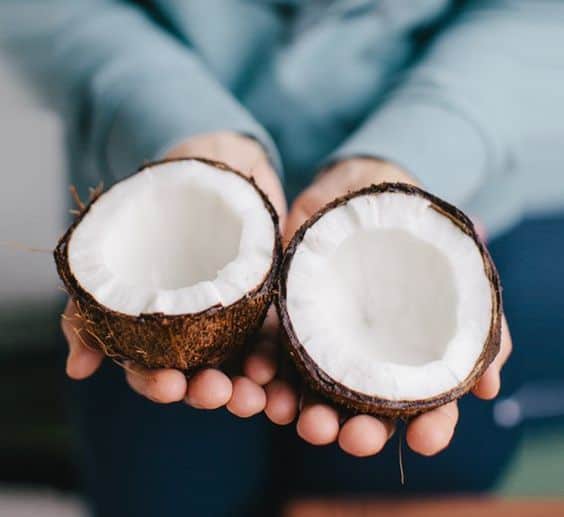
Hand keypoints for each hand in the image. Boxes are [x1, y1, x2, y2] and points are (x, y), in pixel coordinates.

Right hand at [62, 131, 289, 417]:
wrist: (220, 163)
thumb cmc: (162, 203)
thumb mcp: (117, 244)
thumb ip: (92, 301)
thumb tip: (77, 371)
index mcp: (159, 326)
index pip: (155, 369)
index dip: (159, 384)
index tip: (171, 385)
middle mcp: (197, 330)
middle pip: (201, 374)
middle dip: (208, 391)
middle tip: (219, 393)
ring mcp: (236, 318)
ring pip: (241, 365)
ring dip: (247, 387)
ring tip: (256, 393)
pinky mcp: (271, 302)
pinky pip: (278, 338)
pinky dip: (280, 359)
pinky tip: (281, 369)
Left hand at [274, 157, 511, 456]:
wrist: (356, 187)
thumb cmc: (410, 227)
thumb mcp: (451, 262)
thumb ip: (477, 316)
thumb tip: (487, 386)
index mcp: (407, 353)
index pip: (424, 404)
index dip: (429, 427)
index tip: (426, 441)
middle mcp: (363, 356)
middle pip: (363, 410)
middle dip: (357, 431)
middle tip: (351, 437)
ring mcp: (323, 340)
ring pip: (312, 391)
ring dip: (304, 411)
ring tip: (299, 418)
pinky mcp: (286, 319)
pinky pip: (270, 350)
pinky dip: (263, 369)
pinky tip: (258, 377)